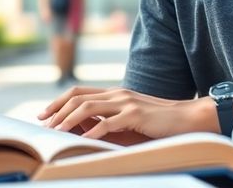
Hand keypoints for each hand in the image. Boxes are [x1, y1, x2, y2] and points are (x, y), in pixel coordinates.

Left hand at [38, 86, 215, 140]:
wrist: (188, 118)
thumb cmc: (158, 124)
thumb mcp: (128, 123)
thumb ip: (107, 123)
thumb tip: (81, 131)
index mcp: (114, 94)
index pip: (78, 92)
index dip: (58, 102)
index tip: (43, 114)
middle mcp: (117, 94)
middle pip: (78, 97)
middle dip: (57, 111)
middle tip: (44, 124)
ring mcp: (126, 102)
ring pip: (88, 107)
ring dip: (69, 119)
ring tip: (57, 131)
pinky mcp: (136, 114)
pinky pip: (109, 122)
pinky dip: (93, 131)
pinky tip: (83, 140)